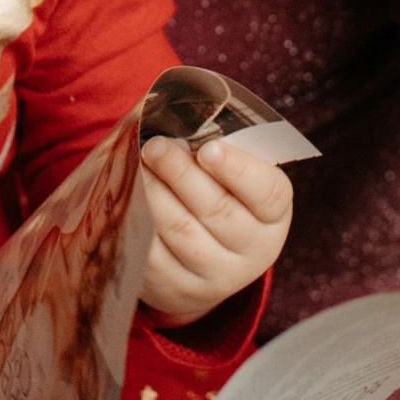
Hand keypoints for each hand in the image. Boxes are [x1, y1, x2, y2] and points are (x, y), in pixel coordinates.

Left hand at [137, 135, 292, 325]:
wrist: (206, 264)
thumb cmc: (221, 198)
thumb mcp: (235, 177)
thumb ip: (218, 149)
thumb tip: (173, 110)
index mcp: (274, 215)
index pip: (266, 191)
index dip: (237, 169)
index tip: (207, 148)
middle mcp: (252, 251)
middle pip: (216, 209)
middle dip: (181, 173)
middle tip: (154, 145)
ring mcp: (216, 276)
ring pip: (179, 230)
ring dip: (153, 193)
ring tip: (136, 164)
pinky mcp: (178, 290)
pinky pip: (152, 255)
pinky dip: (136, 222)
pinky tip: (126, 196)